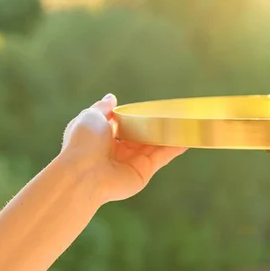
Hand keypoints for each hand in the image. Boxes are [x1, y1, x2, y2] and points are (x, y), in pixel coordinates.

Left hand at [60, 94, 186, 204]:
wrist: (84, 173)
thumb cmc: (83, 143)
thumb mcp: (90, 117)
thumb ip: (103, 107)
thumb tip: (112, 97)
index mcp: (103, 138)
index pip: (123, 126)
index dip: (135, 117)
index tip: (148, 108)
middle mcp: (118, 152)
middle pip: (141, 137)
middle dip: (154, 127)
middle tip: (170, 115)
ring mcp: (131, 163)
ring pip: (154, 146)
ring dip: (168, 136)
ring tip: (184, 124)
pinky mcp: (143, 172)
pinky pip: (161, 158)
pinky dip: (173, 149)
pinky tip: (186, 140)